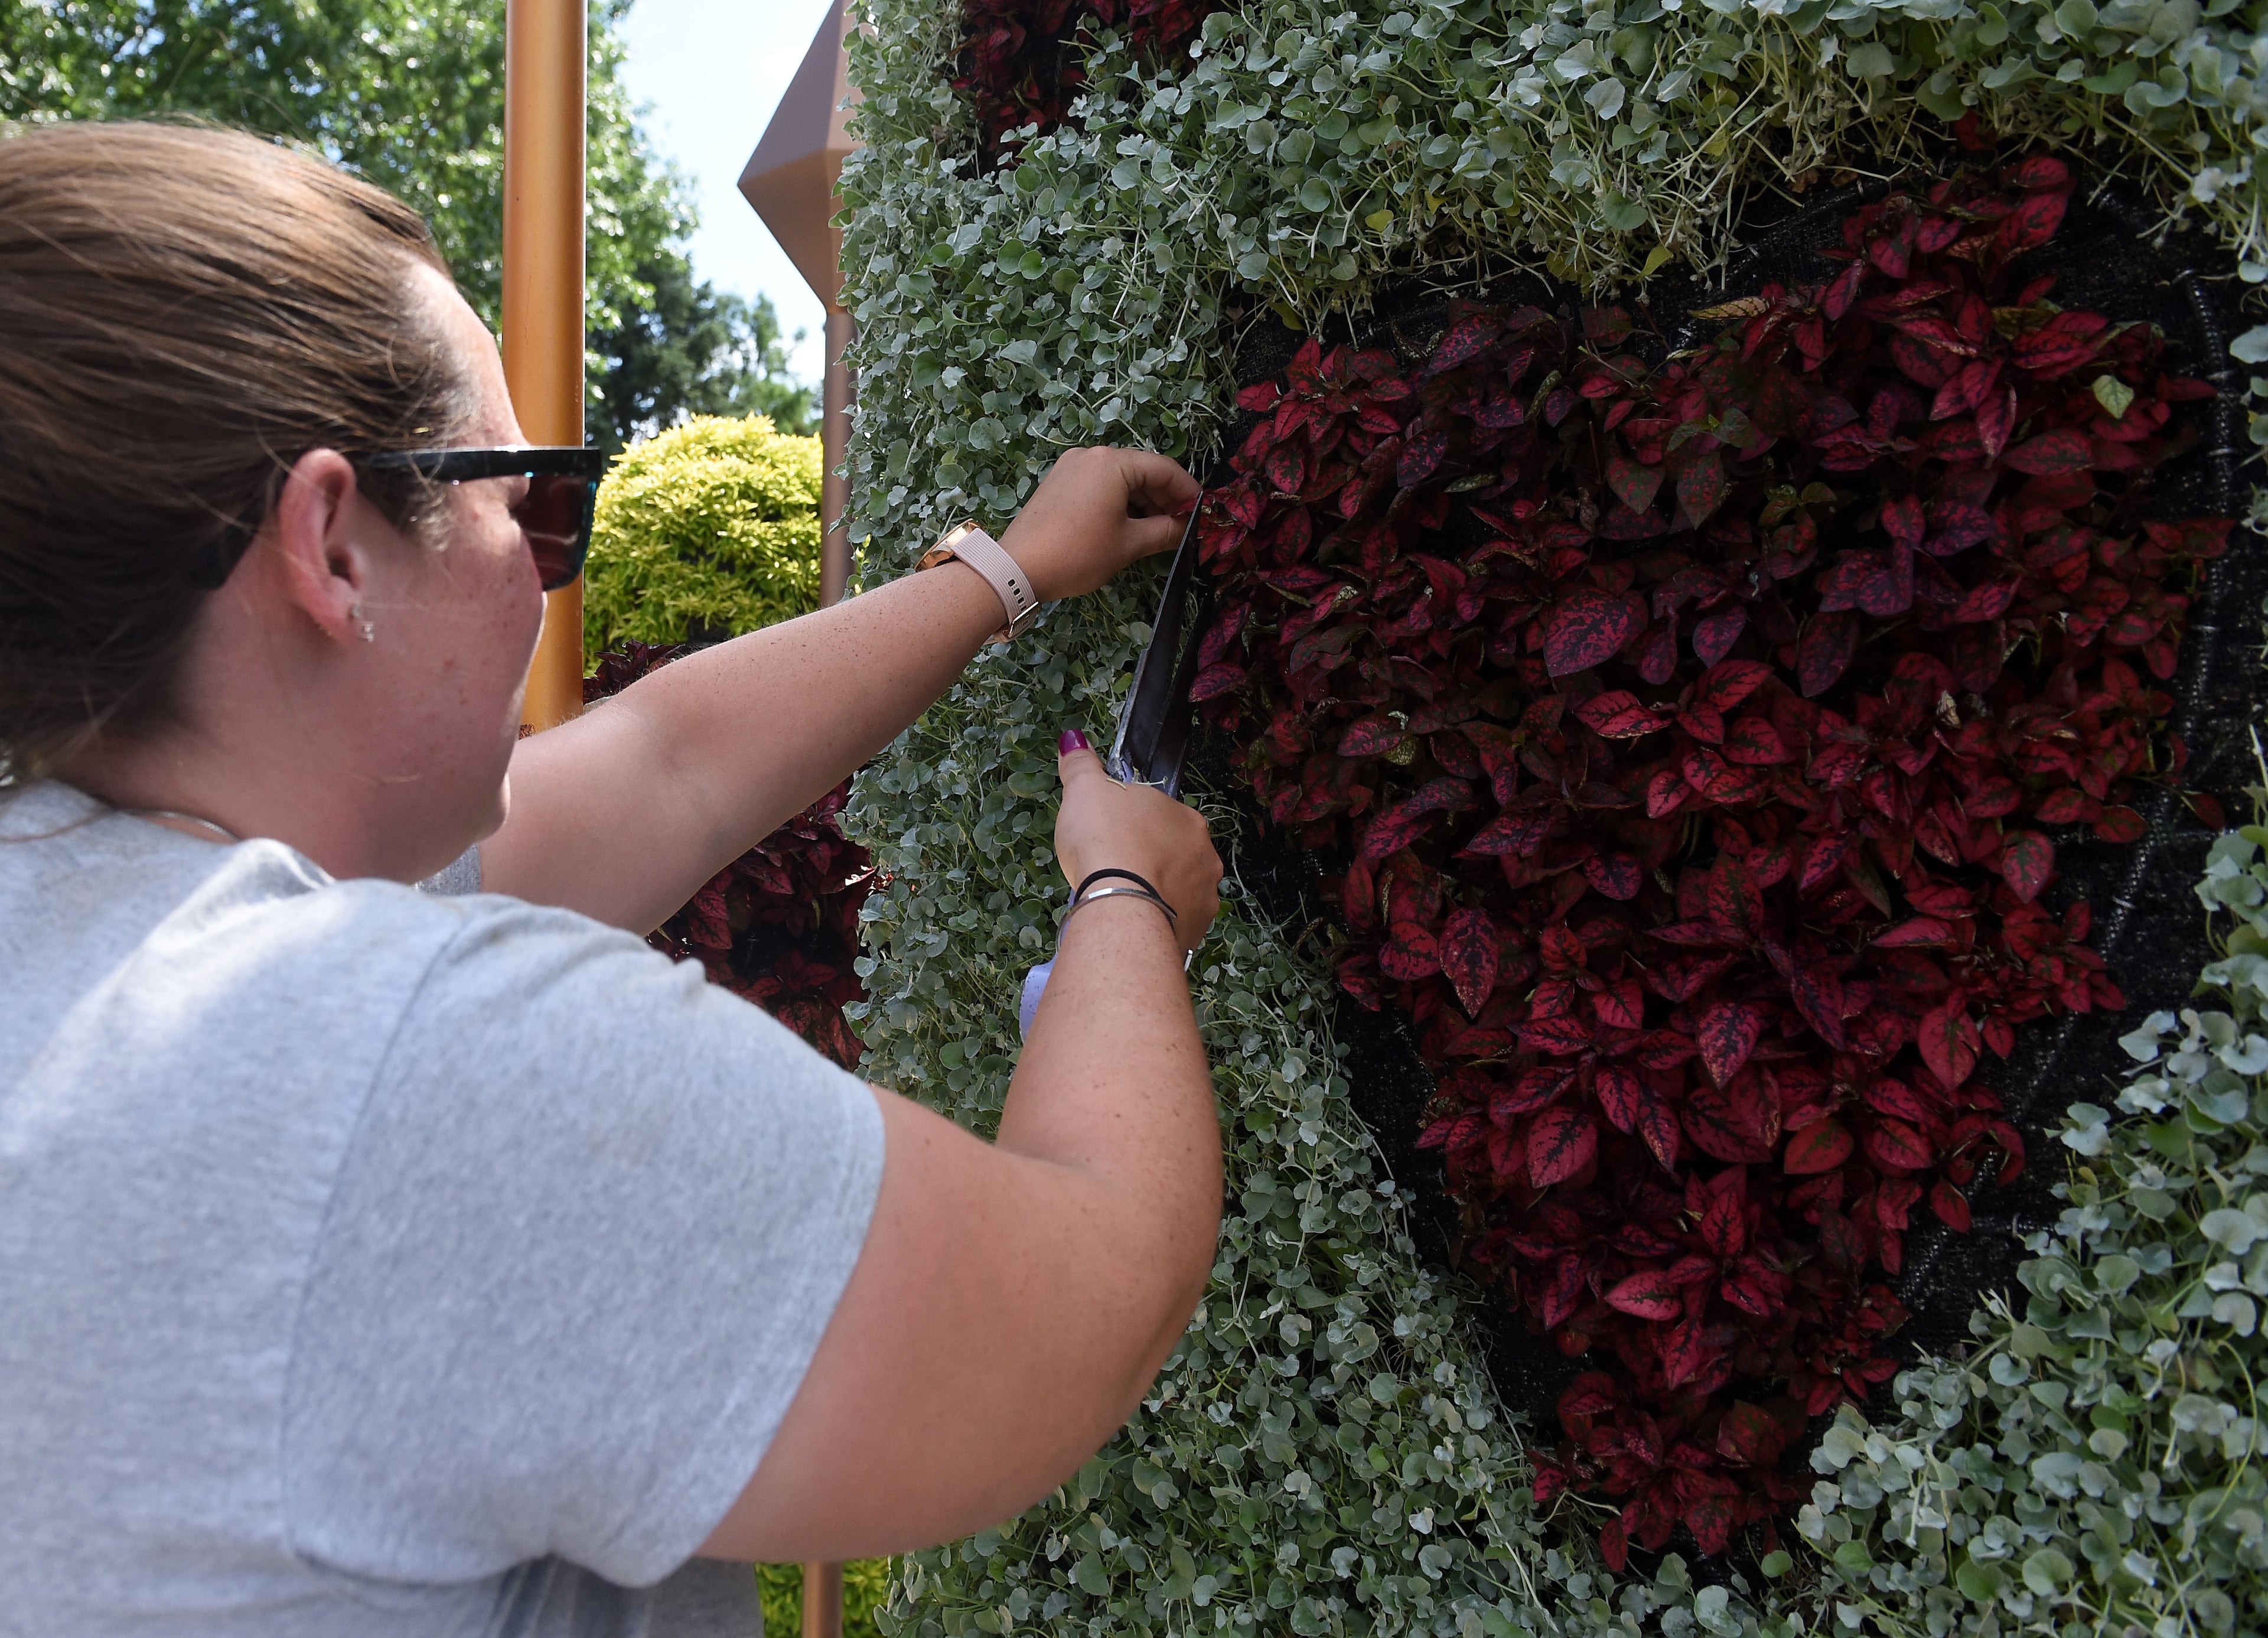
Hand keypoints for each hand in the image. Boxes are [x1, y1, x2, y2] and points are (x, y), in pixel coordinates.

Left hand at [1001, 448, 1199, 604]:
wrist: (1016, 568)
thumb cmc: (1078, 554)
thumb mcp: (1128, 544)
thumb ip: (1164, 531)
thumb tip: (1187, 528)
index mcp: (1111, 462)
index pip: (1164, 468)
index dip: (1188, 491)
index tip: (1203, 513)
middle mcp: (1091, 455)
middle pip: (1141, 470)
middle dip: (1165, 498)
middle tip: (1183, 526)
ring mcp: (1071, 467)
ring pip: (1120, 479)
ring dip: (1143, 502)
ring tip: (1159, 531)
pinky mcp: (1059, 483)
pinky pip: (1100, 485)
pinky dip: (1119, 502)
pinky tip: (1130, 526)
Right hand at [1053, 730, 1219, 955]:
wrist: (1120, 906)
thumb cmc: (1104, 840)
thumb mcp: (1084, 793)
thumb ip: (1081, 766)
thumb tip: (1073, 738)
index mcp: (1186, 818)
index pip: (1160, 820)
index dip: (1132, 830)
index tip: (1109, 841)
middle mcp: (1205, 855)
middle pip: (1174, 856)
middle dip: (1149, 863)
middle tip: (1114, 873)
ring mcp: (1205, 896)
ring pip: (1178, 891)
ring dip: (1156, 894)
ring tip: (1122, 902)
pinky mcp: (1195, 931)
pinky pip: (1175, 924)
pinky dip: (1157, 923)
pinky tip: (1133, 924)